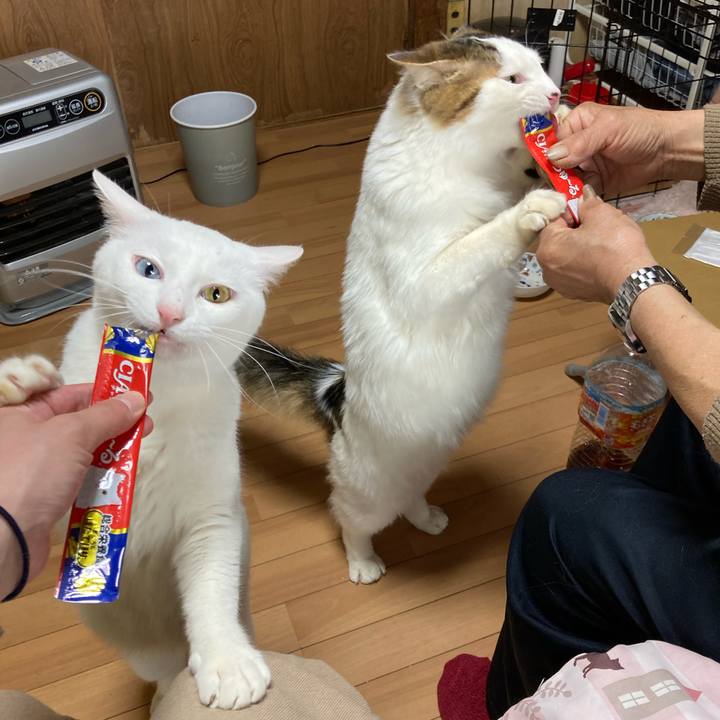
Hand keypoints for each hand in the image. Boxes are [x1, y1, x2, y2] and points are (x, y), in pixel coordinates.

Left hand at [0, 384, 150, 596]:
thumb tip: (137, 399)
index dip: (103, 392)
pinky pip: (79, 478)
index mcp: (19, 415)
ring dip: (112, 447)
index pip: (67, 395)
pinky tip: (121, 475)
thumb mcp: (72, 434)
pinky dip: (100, 475)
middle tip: (145, 418)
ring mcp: (35, 470)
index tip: (134, 393)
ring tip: (139, 444)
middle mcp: (24, 439)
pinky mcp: (45, 498)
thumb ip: (107, 415)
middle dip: (113, 420)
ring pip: (81, 452)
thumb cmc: (31, 473)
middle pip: (78, 422)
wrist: (5, 540)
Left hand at [536, 188, 655, 303]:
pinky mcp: (574, 293)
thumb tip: (584, 194)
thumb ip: (588, 203)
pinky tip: (603, 258)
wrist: (632, 281)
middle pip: (559, 239)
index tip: (588, 211)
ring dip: (581, 246)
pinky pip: (576, 270)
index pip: (553, 220)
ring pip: (568, 255)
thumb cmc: (614, 246)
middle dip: (576, 229)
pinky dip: (586, 262)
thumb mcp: (602, 214)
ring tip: (603, 242)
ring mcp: (559, 283)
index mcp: (547, 247)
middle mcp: (547, 268)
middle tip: (599, 226)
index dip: (572, 212)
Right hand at [547, 103, 703, 193]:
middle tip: (553, 186)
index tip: (544, 169)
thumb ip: (580, 143)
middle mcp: (576, 143)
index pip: (550, 139)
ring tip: (561, 197)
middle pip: (552, 162)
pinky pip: (575, 191)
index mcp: (576, 123)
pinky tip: (572, 202)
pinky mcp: (591, 182)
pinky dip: (573, 197)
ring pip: (562, 178)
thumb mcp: (609, 130)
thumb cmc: (640, 130)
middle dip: (552, 175)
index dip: (545, 154)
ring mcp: (583, 164)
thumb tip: (551, 156)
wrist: (666, 151)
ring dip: (561, 188)